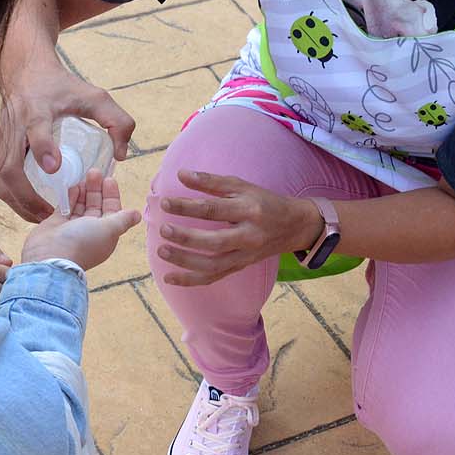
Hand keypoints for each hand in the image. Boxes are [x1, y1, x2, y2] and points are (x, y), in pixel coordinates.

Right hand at [0, 61, 136, 223]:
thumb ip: (116, 121)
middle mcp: (15, 124)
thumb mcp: (95, 97)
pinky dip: (14, 196)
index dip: (43, 148)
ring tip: (42, 217)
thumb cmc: (62, 86)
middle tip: (51, 213)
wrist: (26, 72)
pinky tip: (31, 206)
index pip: (36, 129)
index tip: (54, 167)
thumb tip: (121, 155)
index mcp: (38, 109)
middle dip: (27, 195)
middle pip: (11, 166)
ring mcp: (3, 137)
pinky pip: (0, 177)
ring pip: (3, 177)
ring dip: (19, 201)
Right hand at [20, 170, 142, 271]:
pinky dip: (70, 196)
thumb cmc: (83, 242)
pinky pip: (66, 206)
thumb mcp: (109, 229)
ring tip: (84, 174)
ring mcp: (72, 228)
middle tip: (95, 172)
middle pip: (96, 206)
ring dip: (84, 190)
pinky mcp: (56, 224)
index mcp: (105, 234)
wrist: (51, 256)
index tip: (109, 180)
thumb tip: (138, 215)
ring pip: (81, 205)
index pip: (112, 211)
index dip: (111, 196)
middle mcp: (90, 231)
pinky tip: (73, 184)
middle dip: (97, 190)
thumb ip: (122, 219)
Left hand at [156, 171, 325, 286]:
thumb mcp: (242, 186)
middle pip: (214, 241)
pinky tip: (169, 277)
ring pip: (213, 265)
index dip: (188, 207)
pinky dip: (191, 280)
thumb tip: (181, 174)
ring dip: (185, 261)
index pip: (213, 209)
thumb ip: (211, 181)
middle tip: (163, 230)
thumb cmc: (263, 201)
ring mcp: (245, 255)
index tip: (165, 203)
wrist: (294, 226)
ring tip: (161, 252)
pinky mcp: (241, 267)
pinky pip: (214, 278)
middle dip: (187, 237)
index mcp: (248, 210)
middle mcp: (249, 236)